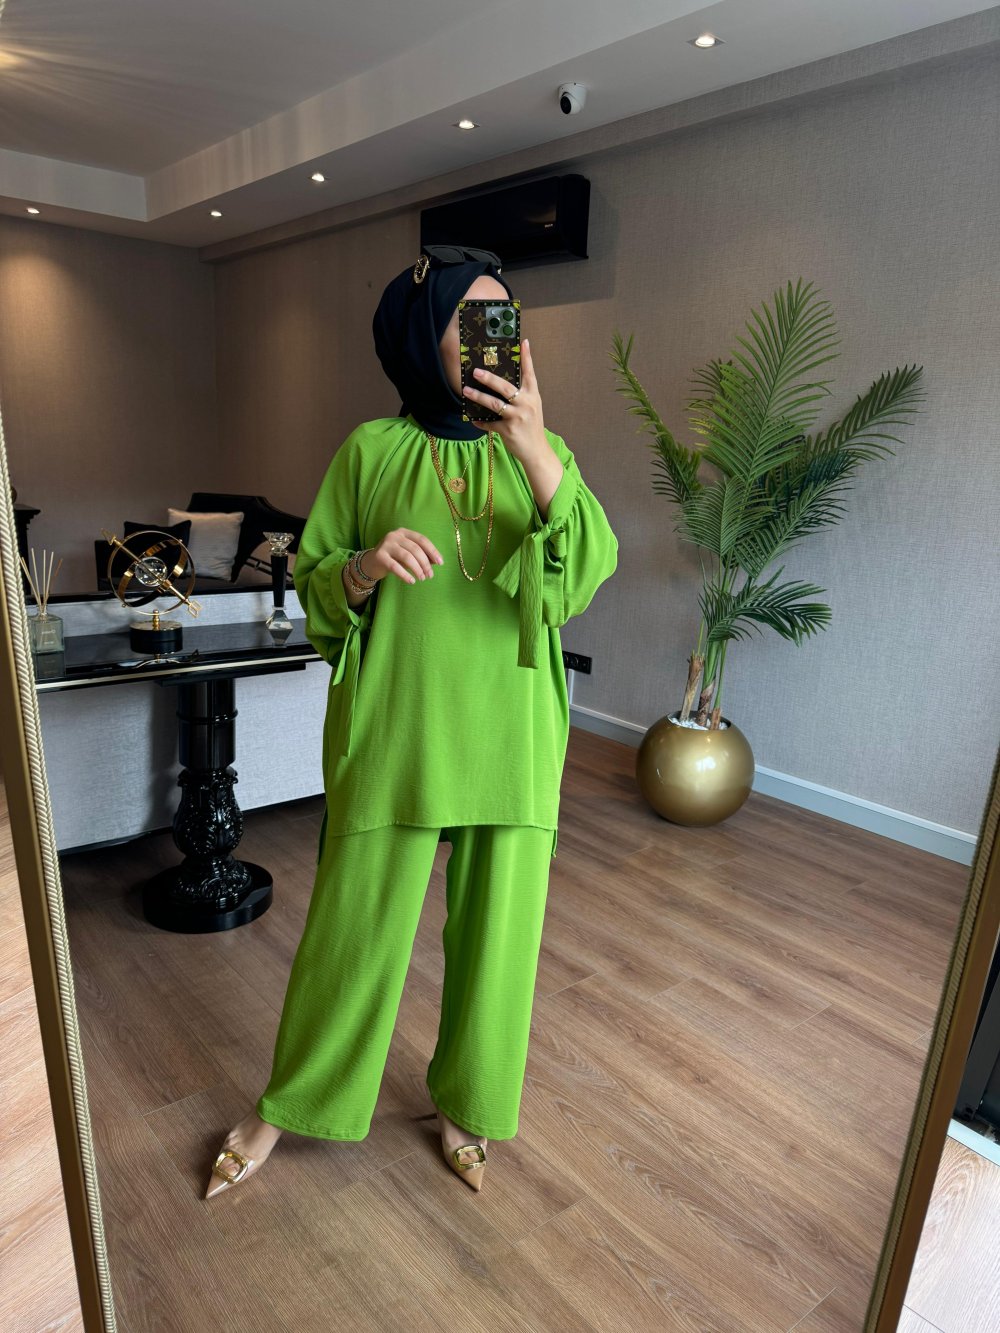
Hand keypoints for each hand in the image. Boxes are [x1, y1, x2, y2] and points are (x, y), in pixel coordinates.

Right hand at [361, 529, 442, 584]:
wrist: (371, 564)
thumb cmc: (394, 558)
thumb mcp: (408, 555)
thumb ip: (422, 556)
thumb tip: (437, 561)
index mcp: (404, 532)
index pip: (422, 540)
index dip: (432, 551)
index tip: (441, 563)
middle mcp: (394, 535)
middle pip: (415, 549)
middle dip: (425, 563)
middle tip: (430, 575)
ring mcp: (386, 544)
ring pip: (407, 557)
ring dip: (417, 569)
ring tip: (422, 578)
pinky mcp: (379, 556)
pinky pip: (395, 566)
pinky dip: (405, 574)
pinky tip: (411, 581)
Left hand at [463, 338, 546, 463]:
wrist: (536, 451)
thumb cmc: (531, 427)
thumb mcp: (531, 408)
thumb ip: (521, 395)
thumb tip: (501, 384)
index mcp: (532, 396)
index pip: (530, 373)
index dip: (527, 358)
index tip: (523, 342)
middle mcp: (526, 404)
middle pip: (505, 387)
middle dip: (489, 378)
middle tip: (476, 371)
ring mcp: (517, 417)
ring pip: (494, 404)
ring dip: (478, 397)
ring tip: (466, 391)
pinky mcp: (508, 430)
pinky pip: (490, 424)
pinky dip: (480, 422)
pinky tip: (473, 419)